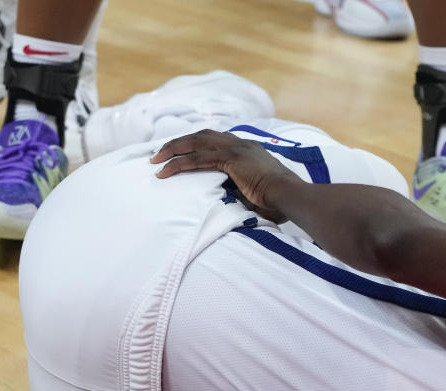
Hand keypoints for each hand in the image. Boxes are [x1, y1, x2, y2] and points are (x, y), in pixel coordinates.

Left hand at [150, 129, 296, 222]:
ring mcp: (235, 149)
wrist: (289, 194)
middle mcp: (240, 143)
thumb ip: (245, 189)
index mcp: (249, 149)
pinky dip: (177, 164)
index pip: (216, 140)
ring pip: (194, 143)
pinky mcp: (229, 159)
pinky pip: (196, 159)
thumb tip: (234, 199)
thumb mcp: (260, 190)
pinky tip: (164, 171)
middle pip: (201, 136)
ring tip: (156, 160)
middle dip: (179, 143)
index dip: (197, 144)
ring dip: (172, 150)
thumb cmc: (280, 199)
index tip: (182, 151)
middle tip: (161, 153)